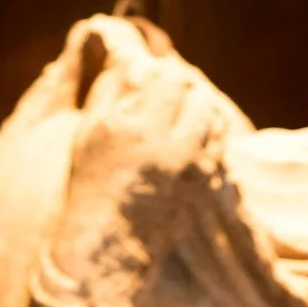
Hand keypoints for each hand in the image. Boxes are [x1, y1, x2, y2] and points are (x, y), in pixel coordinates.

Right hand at [39, 39, 225, 306]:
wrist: (107, 249)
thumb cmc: (89, 189)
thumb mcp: (88, 136)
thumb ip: (108, 91)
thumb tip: (127, 57)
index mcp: (128, 126)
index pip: (167, 76)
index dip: (163, 76)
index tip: (154, 83)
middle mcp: (163, 142)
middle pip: (194, 91)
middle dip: (183, 92)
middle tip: (169, 101)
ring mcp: (189, 165)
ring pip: (212, 114)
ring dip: (200, 112)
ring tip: (181, 123)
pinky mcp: (206, 184)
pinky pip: (219, 144)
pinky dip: (208, 138)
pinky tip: (191, 146)